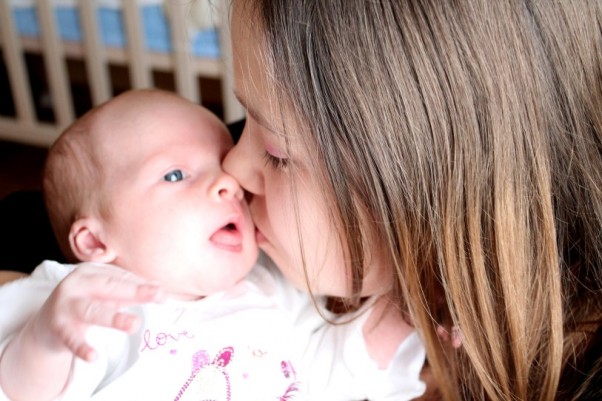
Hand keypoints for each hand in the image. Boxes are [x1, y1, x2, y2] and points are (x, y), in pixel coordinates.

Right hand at [31, 263, 163, 361]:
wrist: (45, 325)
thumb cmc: (84, 303)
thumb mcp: (105, 294)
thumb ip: (129, 290)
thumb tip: (159, 288)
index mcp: (90, 272)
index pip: (120, 277)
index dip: (142, 285)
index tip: (162, 292)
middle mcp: (76, 284)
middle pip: (110, 288)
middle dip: (135, 292)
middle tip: (158, 295)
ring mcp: (66, 306)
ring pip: (93, 311)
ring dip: (114, 318)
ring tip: (134, 325)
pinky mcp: (58, 327)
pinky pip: (72, 338)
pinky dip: (82, 347)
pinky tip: (94, 356)